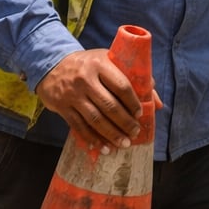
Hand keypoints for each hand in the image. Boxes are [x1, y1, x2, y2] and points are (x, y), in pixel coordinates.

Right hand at [35, 50, 156, 151]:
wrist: (51, 65)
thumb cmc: (88, 64)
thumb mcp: (109, 61)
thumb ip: (134, 78)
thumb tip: (157, 102)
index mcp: (100, 64)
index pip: (121, 85)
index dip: (133, 102)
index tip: (140, 114)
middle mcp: (85, 79)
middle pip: (109, 105)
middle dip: (124, 122)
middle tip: (135, 133)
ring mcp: (73, 94)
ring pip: (95, 119)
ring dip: (111, 134)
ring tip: (123, 144)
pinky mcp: (62, 107)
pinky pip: (78, 126)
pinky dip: (91, 138)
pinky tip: (101, 147)